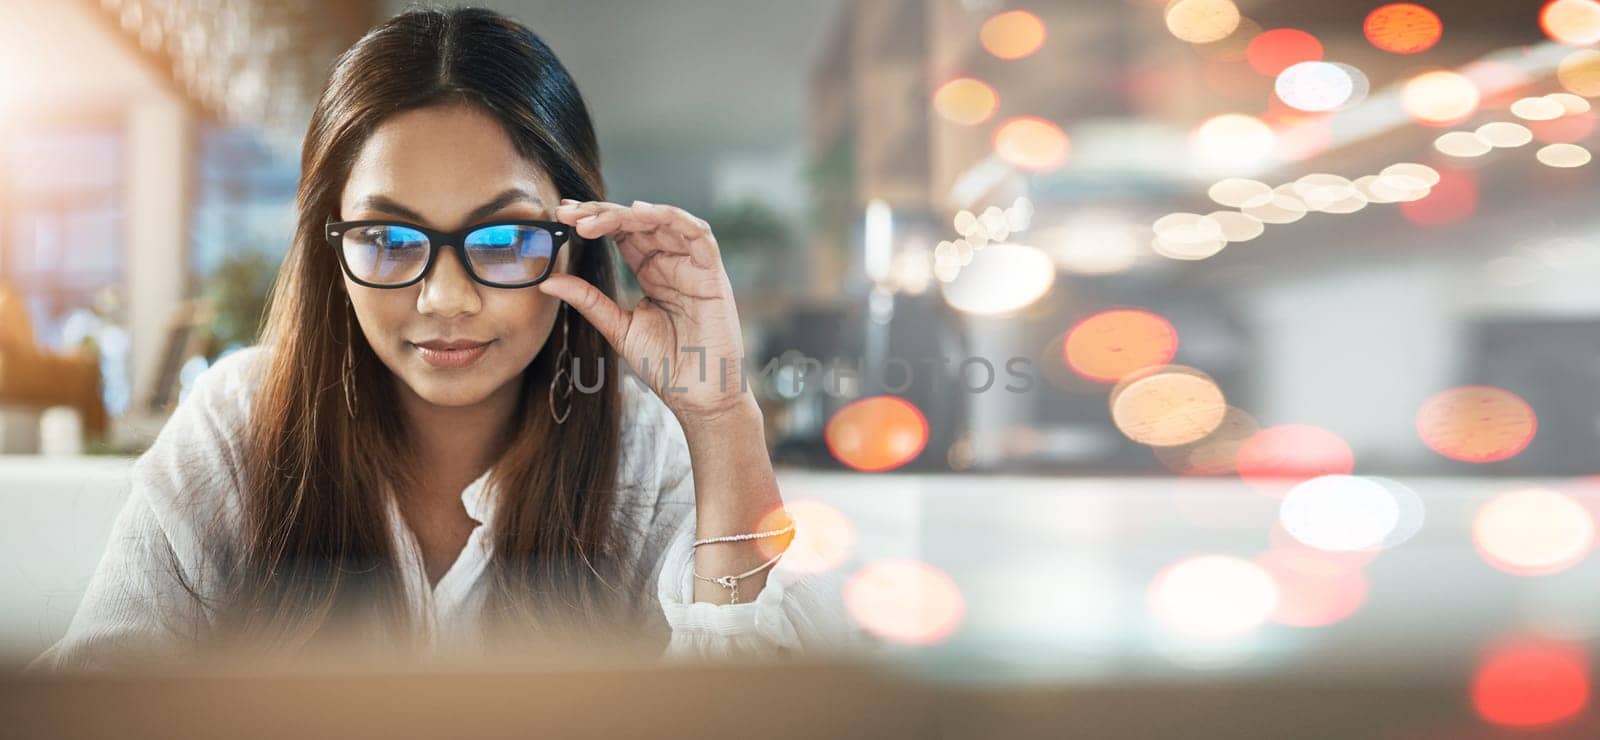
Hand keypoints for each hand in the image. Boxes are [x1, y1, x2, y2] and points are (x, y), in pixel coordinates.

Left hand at [541, 199, 754, 425]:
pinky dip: (672, 218)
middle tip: (568, 213)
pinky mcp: (713, 276)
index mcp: (652, 272)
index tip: (560, 216)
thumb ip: (588, 300)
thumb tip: (546, 281)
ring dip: (628, 214)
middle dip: (602, 213)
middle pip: (639, 222)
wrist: (698, 397)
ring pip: (664, 221)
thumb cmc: (666, 366)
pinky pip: (699, 236)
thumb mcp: (618, 327)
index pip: (622, 233)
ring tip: (593, 219)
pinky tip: (641, 213)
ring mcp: (694, 267)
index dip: (594, 221)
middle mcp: (673, 263)